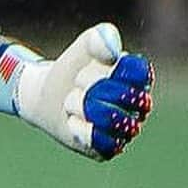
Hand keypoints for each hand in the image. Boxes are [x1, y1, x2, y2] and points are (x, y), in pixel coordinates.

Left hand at [0, 24, 153, 159]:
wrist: (48, 96)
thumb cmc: (73, 69)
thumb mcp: (83, 47)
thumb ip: (99, 38)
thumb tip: (113, 51)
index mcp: (140, 79)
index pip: (138, 74)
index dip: (110, 69)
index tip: (94, 64)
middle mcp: (139, 107)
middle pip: (121, 96)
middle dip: (91, 86)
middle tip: (77, 84)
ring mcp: (126, 130)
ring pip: (110, 119)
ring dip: (81, 107)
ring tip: (72, 102)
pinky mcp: (110, 149)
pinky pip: (100, 140)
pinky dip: (80, 128)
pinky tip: (73, 121)